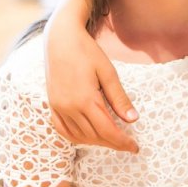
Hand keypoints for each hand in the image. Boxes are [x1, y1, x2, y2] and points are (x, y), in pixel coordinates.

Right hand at [44, 7, 139, 151]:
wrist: (60, 39)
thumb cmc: (87, 52)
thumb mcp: (108, 72)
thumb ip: (119, 98)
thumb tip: (133, 119)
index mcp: (85, 99)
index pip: (107, 130)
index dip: (122, 142)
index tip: (135, 147)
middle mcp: (69, 107)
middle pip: (94, 136)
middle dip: (113, 143)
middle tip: (128, 145)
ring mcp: (58, 108)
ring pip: (79, 136)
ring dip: (97, 142)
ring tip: (113, 140)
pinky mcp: (52, 105)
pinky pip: (64, 130)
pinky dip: (78, 137)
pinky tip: (89, 136)